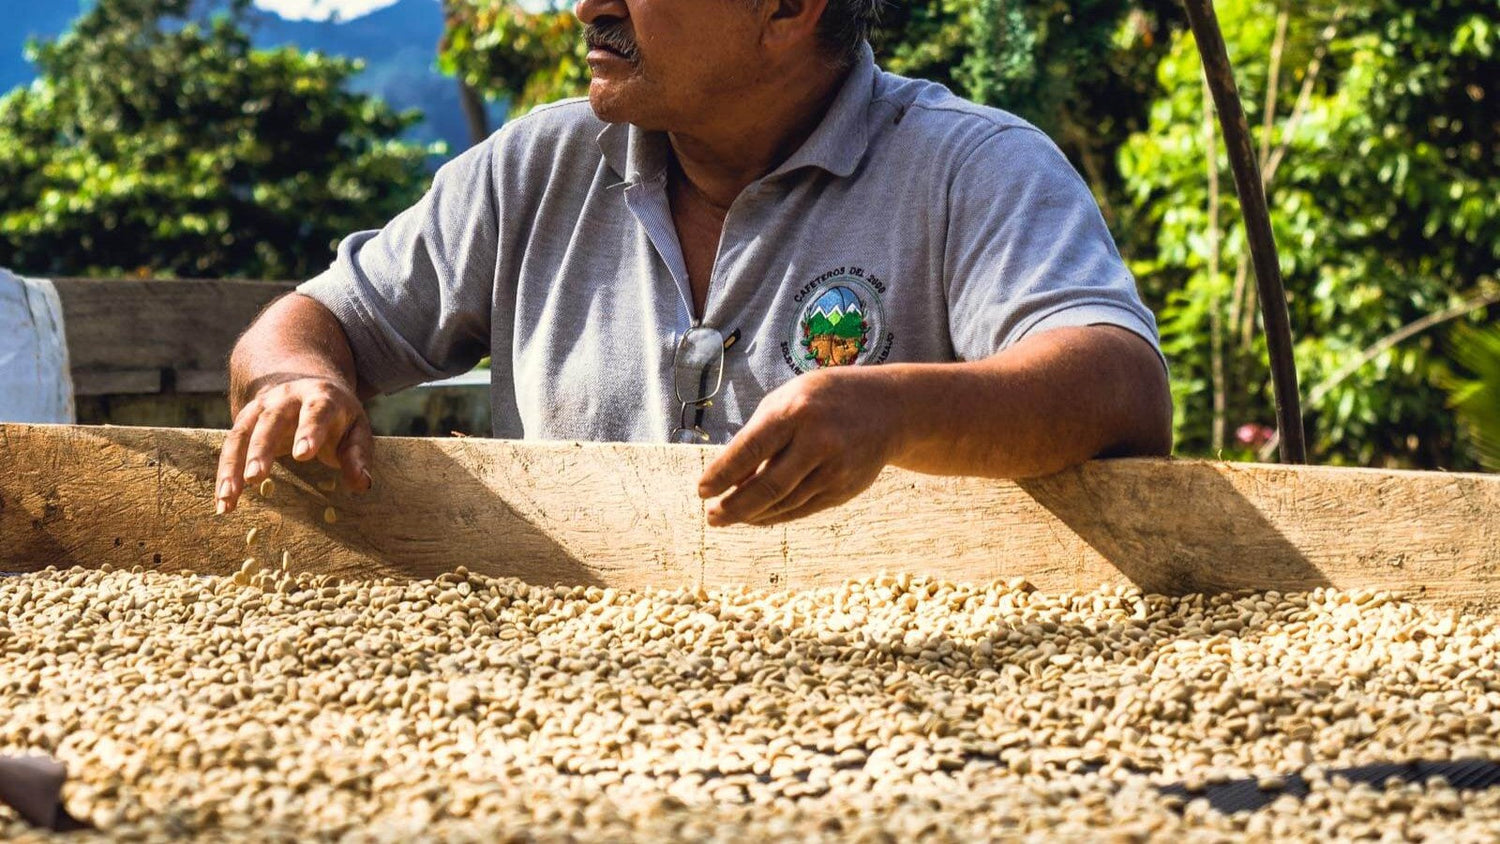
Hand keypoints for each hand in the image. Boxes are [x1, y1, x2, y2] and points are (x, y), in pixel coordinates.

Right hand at [215, 374, 373, 513]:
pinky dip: (225, 472)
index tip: (303, 454)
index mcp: (321, 396)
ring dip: (233, 465)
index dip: (309, 430)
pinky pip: (230, 445)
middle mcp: (286, 398)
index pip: (316, 411)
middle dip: (261, 449)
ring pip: (242, 432)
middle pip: (271, 421)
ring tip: (229, 496)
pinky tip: (224, 500)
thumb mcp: (356, 430)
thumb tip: (362, 484)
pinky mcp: (244, 420)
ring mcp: (261, 407)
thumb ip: (358, 455)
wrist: (306, 385)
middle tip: (255, 477)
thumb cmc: (338, 417)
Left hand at [698, 369, 905, 526]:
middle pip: (766, 487)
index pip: (749, 450)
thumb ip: (759, 434)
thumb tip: (728, 479)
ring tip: (726, 517)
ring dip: (750, 515)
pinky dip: (774, 516)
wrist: (888, 409)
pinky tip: (756, 517)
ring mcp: (835, 469)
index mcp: (796, 411)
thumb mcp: (789, 399)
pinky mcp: (844, 489)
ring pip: (783, 504)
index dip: (721, 475)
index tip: (701, 491)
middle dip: (733, 507)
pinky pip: (801, 509)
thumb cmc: (824, 399)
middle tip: (711, 516)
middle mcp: (818, 442)